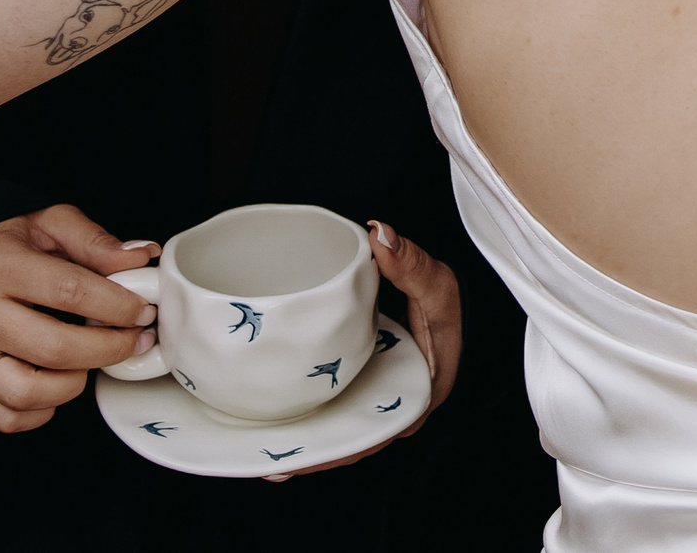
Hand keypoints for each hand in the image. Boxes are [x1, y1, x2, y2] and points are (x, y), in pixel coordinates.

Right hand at [0, 204, 158, 432]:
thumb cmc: (3, 249)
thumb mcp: (47, 225)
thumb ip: (94, 240)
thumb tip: (140, 258)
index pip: (69, 290)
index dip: (117, 305)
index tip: (142, 310)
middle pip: (54, 348)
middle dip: (110, 349)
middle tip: (135, 340)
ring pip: (28, 392)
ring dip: (75, 383)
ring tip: (90, 361)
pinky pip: (7, 418)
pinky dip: (42, 410)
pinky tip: (58, 383)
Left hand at [267, 220, 463, 479]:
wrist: (442, 295)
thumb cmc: (444, 298)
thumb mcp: (436, 280)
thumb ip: (411, 261)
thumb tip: (378, 235)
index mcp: (418, 397)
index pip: (372, 435)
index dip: (334, 451)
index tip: (295, 457)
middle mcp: (393, 406)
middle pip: (348, 441)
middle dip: (309, 454)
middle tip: (263, 460)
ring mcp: (373, 397)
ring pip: (335, 427)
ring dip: (300, 439)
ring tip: (253, 449)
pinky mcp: (356, 384)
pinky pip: (329, 405)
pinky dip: (301, 414)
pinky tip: (264, 421)